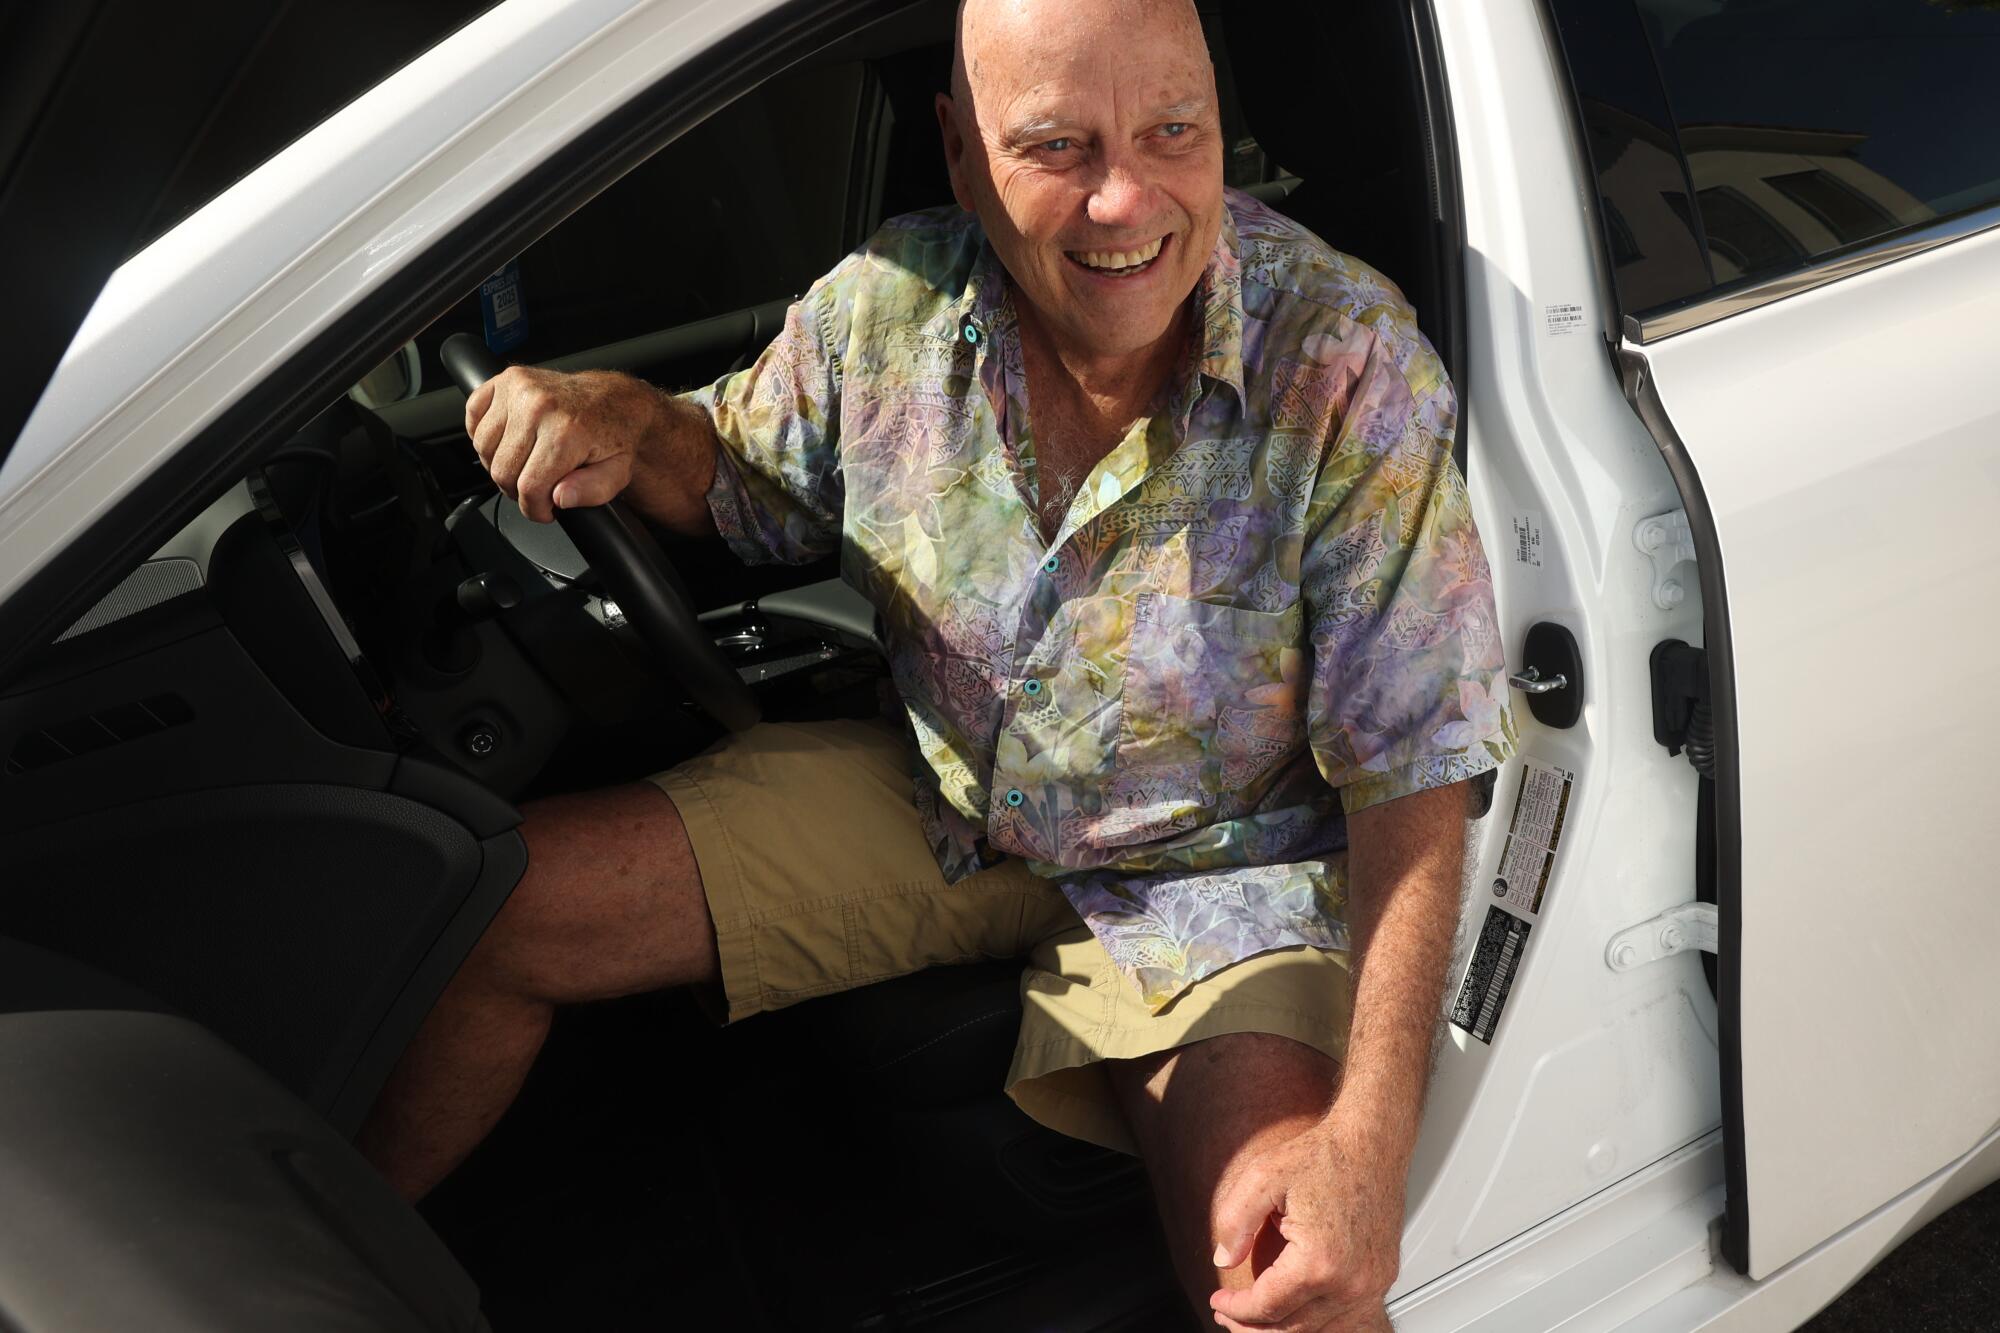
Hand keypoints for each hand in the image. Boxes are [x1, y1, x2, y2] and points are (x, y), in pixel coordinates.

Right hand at [464, 366, 662, 522]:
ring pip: (483, 448)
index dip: (534, 509)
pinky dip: (484, 435)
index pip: (529, 488)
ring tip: (525, 464)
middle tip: (538, 486)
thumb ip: (591, 491)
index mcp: (567, 431)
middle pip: (502, 471)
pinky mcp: (506, 379)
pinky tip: (508, 442)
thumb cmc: (613, 435)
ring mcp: (519, 389)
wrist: (613, 399)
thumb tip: (559, 497)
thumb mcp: (616, 473)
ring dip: (500, 463)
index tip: (544, 510)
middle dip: (518, 489)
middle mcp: (539, 406)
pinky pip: (474, 416)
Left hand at [1208, 1116, 1402, 1331]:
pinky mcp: (1381, 1278)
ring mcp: (1371, 1284)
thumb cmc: (1324, 1155)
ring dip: (1282, 1328)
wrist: (1372, 1142)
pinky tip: (1291, 1307)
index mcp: (1319, 1262)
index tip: (1217, 1301)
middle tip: (1228, 1314)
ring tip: (1254, 1316)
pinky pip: (1342, 1316)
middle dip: (1254, 1326)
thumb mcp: (1261, 1177)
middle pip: (1292, 1327)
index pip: (1266, 1306)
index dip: (1235, 1309)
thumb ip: (1234, 1222)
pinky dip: (1312, 1319)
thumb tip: (1223, 1259)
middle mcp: (1350, 1282)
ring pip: (1318, 1328)